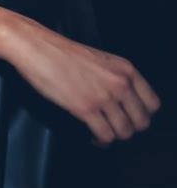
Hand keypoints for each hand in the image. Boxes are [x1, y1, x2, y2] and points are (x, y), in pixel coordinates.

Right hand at [4, 17, 159, 143]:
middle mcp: (120, 83)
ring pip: (125, 132)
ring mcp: (103, 96)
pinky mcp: (85, 108)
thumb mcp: (99, 59)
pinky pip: (105, 135)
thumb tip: (121, 101)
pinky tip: (93, 136)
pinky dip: (101, 141)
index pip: (152, 104)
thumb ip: (115, 77)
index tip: (129, 117)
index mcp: (125, 69)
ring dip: (114, 136)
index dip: (141, 115)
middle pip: (142, 122)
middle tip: (114, 127)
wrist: (35, 46)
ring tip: (102, 133)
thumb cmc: (59, 52)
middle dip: (128, 129)